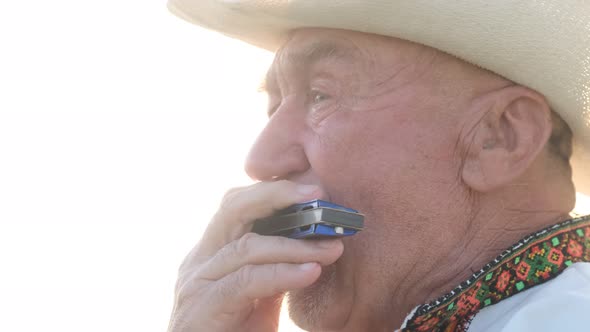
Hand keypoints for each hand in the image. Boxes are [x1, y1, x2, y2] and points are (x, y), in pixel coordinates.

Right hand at [168, 181, 344, 331]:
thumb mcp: (261, 296)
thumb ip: (276, 269)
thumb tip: (315, 244)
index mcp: (213, 252)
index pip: (237, 206)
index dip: (273, 191)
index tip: (313, 189)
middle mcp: (200, 260)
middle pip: (233, 208)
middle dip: (277, 195)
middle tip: (317, 194)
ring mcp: (197, 282)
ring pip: (246, 246)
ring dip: (295, 245)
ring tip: (331, 247)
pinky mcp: (202, 307)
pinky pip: (246, 281)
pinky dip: (282, 273)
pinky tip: (311, 272)